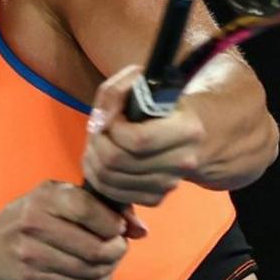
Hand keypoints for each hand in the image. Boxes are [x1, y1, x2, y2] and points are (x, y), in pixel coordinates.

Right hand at [0, 180, 135, 279]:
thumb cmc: (38, 218)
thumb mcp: (62, 199)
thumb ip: (105, 206)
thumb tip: (142, 230)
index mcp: (44, 196)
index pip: (88, 209)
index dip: (113, 223)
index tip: (119, 227)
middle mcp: (32, 222)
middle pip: (95, 247)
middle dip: (117, 250)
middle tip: (118, 247)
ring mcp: (29, 253)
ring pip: (89, 270)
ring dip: (108, 268)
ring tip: (108, 260)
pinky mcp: (30, 278)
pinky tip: (93, 271)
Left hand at [82, 65, 207, 205]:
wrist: (181, 132)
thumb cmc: (157, 102)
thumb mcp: (138, 81)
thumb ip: (115, 92)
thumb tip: (102, 121)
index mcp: (187, 130)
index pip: (138, 140)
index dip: (113, 128)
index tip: (110, 117)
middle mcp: (183, 161)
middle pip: (118, 161)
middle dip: (97, 143)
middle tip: (96, 131)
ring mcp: (169, 183)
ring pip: (111, 179)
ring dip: (93, 160)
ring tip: (96, 144)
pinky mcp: (156, 198)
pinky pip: (115, 194)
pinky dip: (99, 178)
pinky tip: (101, 161)